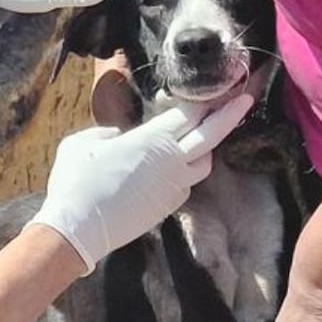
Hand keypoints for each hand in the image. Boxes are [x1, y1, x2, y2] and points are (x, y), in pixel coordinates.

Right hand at [27, 93, 253, 272]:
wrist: (77, 230)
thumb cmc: (75, 182)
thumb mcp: (80, 143)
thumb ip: (104, 133)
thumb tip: (117, 137)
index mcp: (152, 140)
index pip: (189, 115)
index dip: (202, 101)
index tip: (214, 91)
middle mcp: (171, 162)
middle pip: (212, 135)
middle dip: (231, 115)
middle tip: (246, 99)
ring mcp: (172, 188)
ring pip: (203, 164)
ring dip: (205, 149)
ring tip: (199, 140)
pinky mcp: (166, 209)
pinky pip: (185, 186)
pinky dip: (183, 174)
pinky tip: (170, 170)